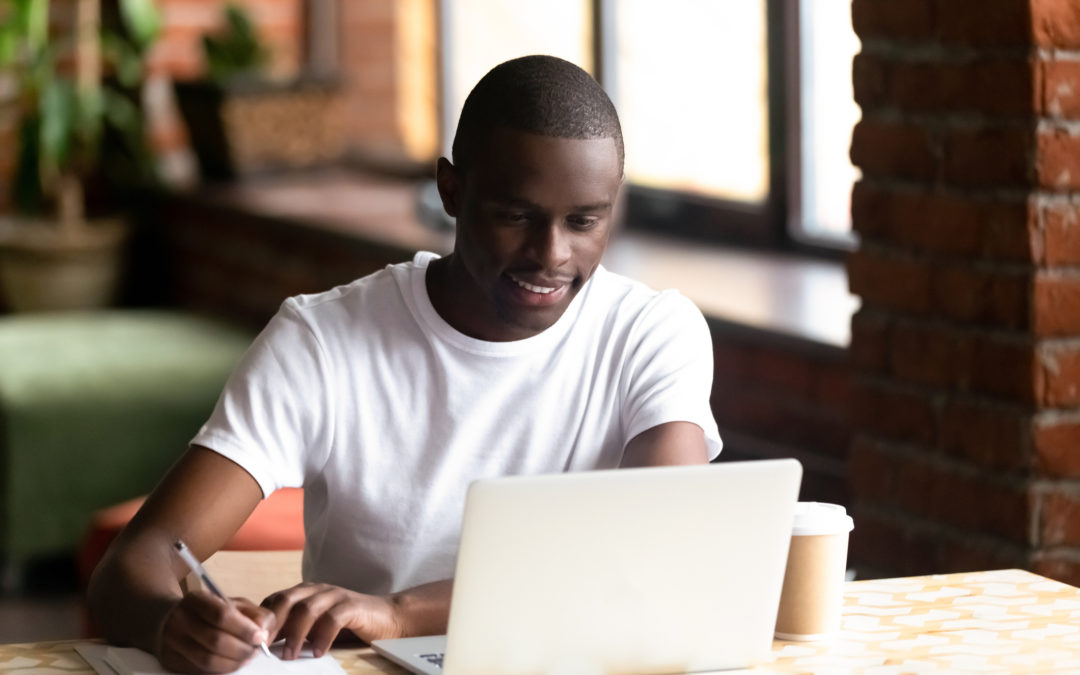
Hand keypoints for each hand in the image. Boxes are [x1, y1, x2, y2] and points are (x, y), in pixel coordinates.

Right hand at [156, 591, 275, 672]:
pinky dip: (220, 670)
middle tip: (256, 651)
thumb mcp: (232, 603)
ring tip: (247, 658)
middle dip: (242, 649)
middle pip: (215, 641)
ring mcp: (172, 643)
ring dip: (233, 663)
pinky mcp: (171, 661)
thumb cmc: (210, 610)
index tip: (260, 637)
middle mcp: (179, 620)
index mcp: (196, 600)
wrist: (168, 618)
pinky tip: (231, 664)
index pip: (221, 615)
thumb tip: (264, 632)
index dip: (244, 629)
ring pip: (207, 660)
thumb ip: (253, 613)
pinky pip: (200, 671)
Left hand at [261, 583, 403, 658]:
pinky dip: (322, 637)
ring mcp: (336, 595)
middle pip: (287, 599)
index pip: (275, 600)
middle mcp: (318, 589)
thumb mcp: (316, 626)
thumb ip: (295, 630)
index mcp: (306, 592)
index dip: (261, 620)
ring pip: (307, 608)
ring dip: (295, 634)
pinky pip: (333, 619)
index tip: (253, 642)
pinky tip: (317, 652)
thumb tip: (266, 647)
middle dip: (273, 624)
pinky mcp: (353, 606)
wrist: (388, 617)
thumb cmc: (348, 625)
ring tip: (288, 656)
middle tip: (264, 647)